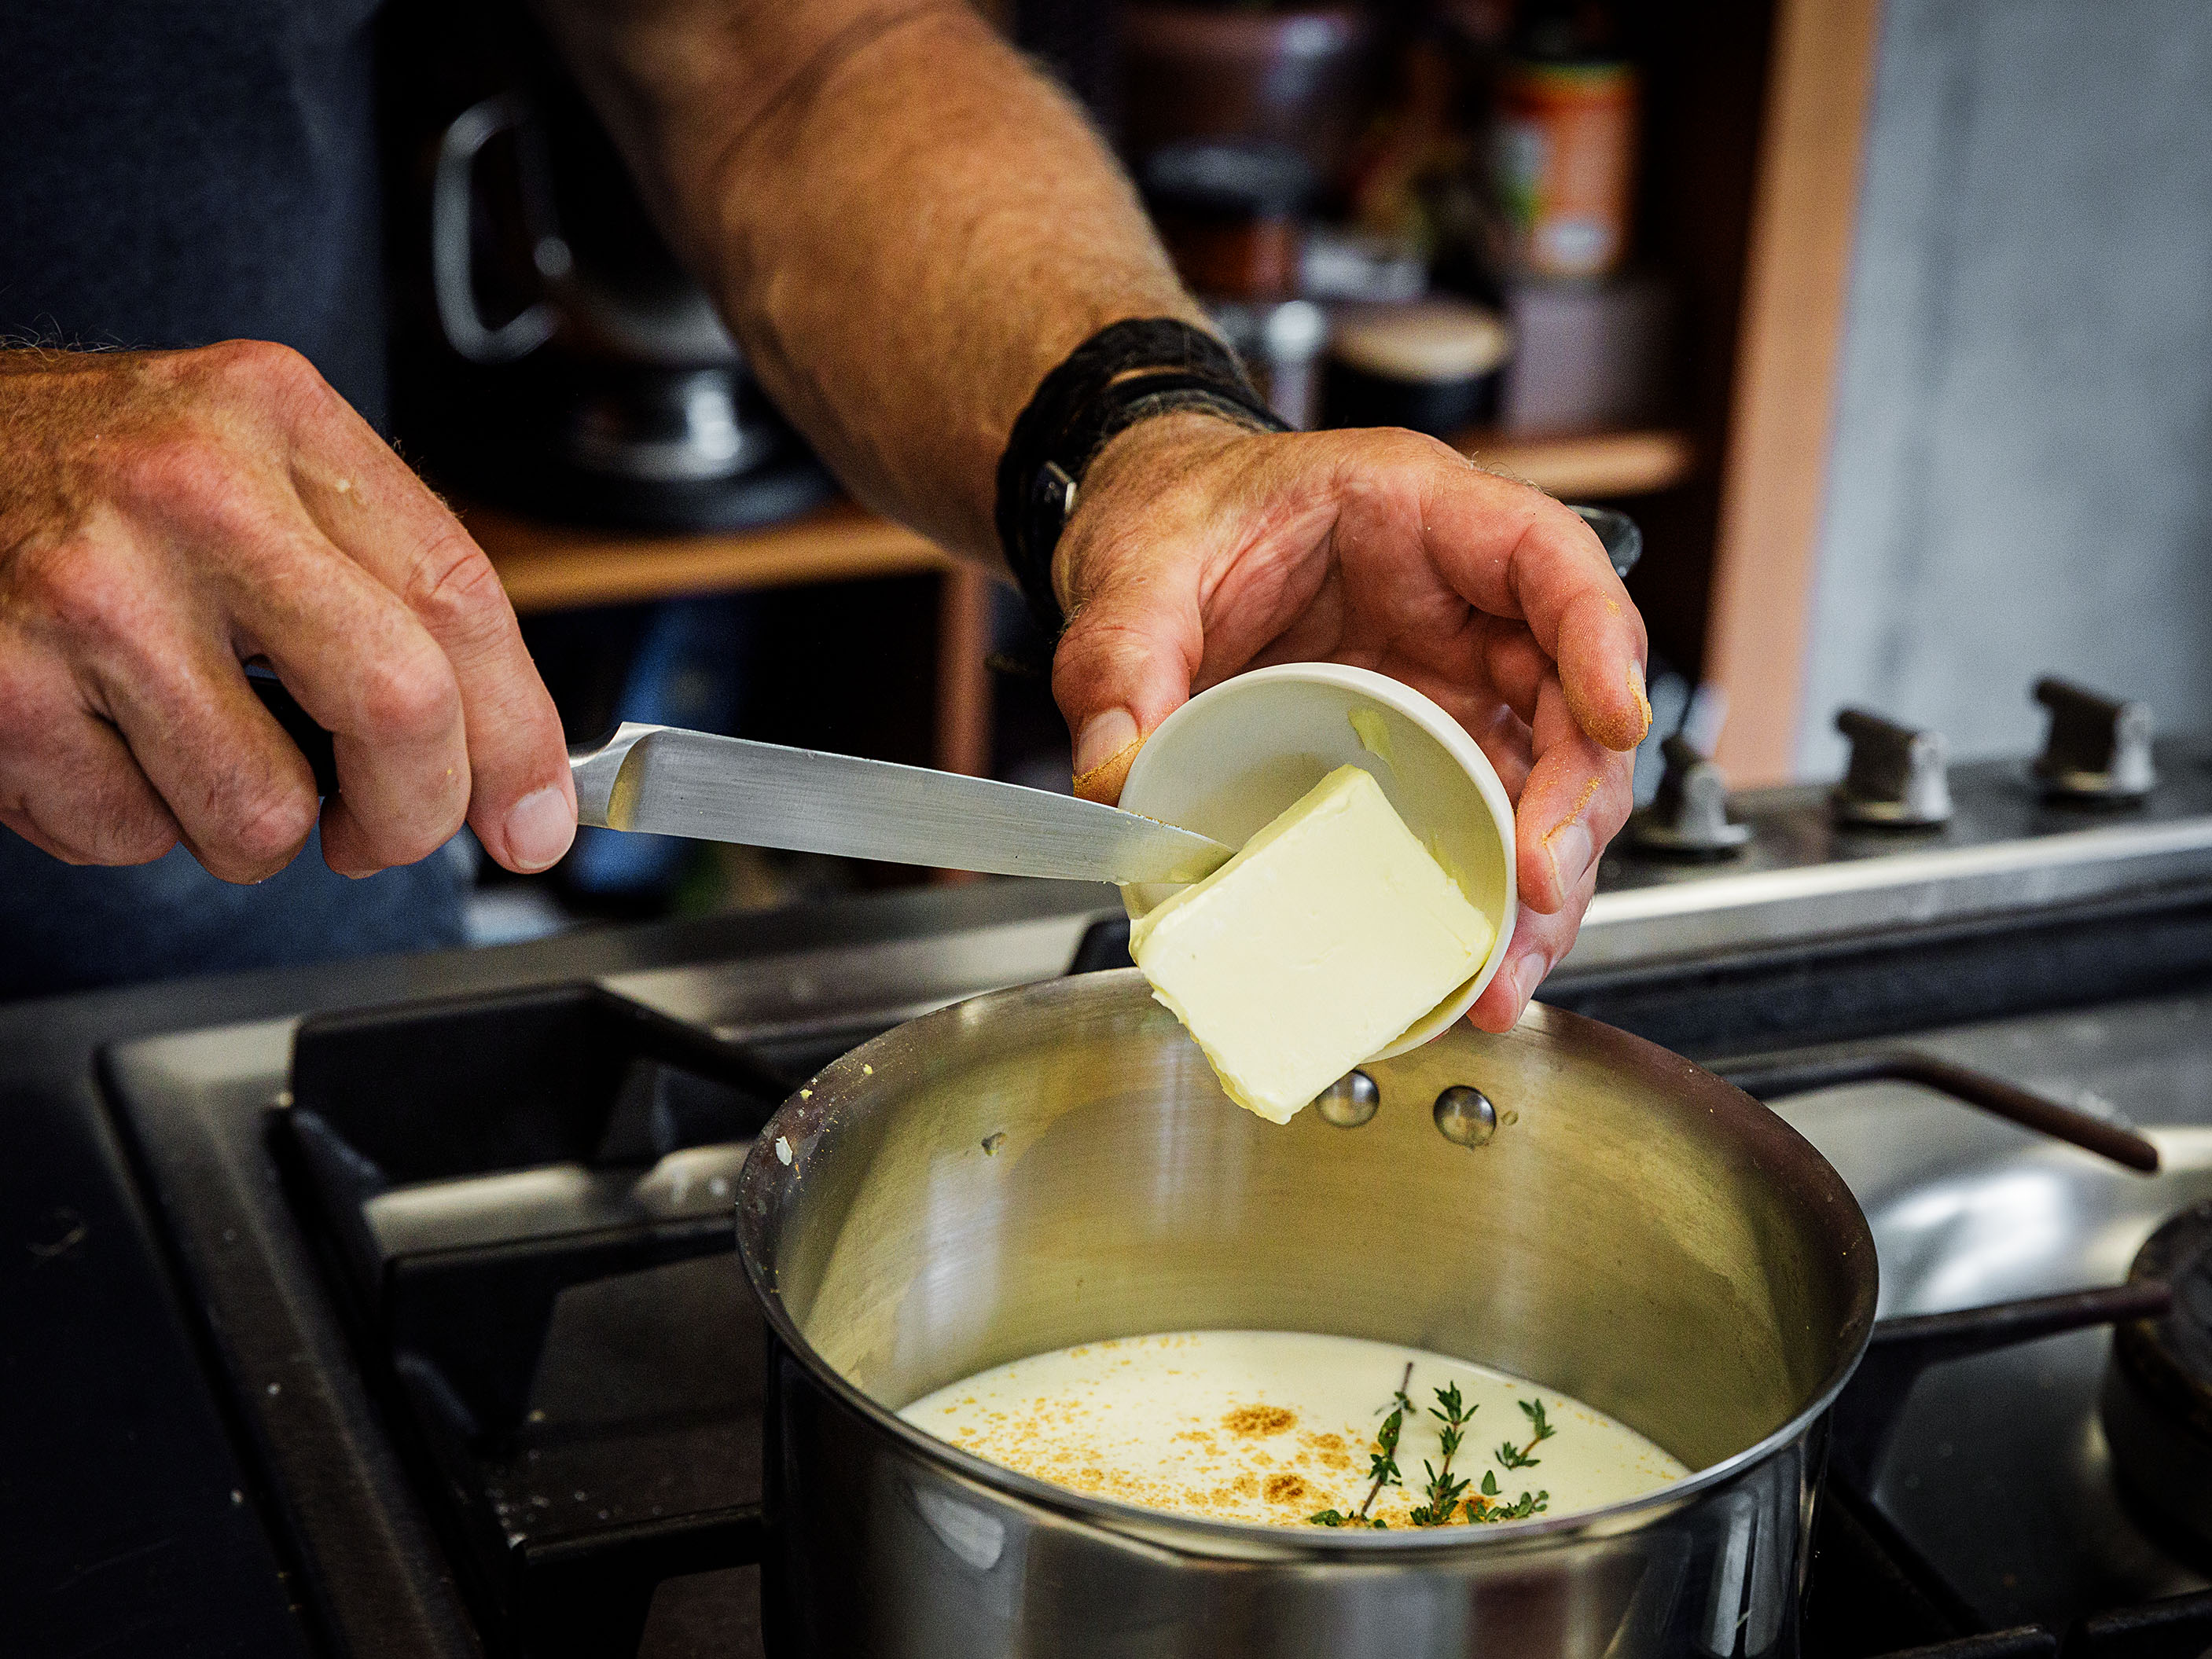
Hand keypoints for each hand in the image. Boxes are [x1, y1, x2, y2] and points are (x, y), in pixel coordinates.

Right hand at [0, 342, 575, 881]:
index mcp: (276, 418)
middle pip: (399, 706)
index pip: (459, 598)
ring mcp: (87, 593)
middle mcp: (189, 493)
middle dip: (414, 813)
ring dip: (252, 829)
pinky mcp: (2, 692)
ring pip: (264, 813)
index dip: (520, 734)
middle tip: (381, 829)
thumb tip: (506, 770)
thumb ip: (381, 587)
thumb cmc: (86, 474)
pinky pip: (132, 835)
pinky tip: (99, 739)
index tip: (534, 815)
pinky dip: (131, 821)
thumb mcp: (247, 465)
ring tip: (194, 748)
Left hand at [1050, 413, 1649, 1031]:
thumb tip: (1118, 778)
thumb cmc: (1176, 513)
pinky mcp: (1431, 746)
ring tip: (1508, 968)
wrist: (1152, 531)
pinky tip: (1476, 965)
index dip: (1599, 634)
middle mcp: (1461, 601)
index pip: (1547, 556)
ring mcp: (1454, 679)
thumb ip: (1119, 662)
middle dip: (1576, 800)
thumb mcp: (1132, 573)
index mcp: (1414, 512)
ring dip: (1546, 879)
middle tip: (1538, 885)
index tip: (1615, 719)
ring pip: (1549, 777)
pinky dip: (1492, 895)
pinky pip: (1491, 819)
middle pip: (1571, 692)